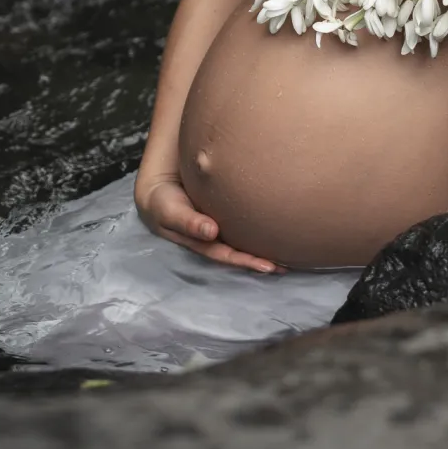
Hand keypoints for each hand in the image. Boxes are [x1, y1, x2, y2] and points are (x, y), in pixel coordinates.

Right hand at [135, 177, 285, 272]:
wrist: (158, 183)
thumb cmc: (163, 200)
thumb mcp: (169, 211)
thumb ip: (187, 221)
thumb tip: (211, 232)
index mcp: (201, 242)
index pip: (227, 255)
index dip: (246, 261)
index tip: (268, 265)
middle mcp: (213, 237)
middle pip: (240, 251)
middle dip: (260, 260)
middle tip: (285, 265)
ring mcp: (219, 225)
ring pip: (244, 239)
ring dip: (264, 246)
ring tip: (288, 253)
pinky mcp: (225, 210)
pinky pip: (243, 221)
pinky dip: (259, 227)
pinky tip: (276, 225)